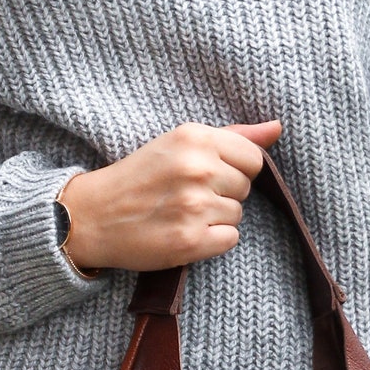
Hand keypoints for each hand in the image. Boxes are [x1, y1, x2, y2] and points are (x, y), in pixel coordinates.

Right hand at [58, 119, 281, 274]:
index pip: (254, 158)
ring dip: (215, 219)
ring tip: (181, 214)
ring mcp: (194, 207)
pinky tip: (184, 232)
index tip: (207, 175)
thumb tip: (277, 128)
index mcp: (194, 138)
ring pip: (237, 215)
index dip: (235, 170)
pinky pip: (230, 240)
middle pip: (245, 188)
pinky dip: (211, 242)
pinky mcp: (190, 241)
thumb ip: (232, 136)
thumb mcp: (178, 143)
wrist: (92, 216)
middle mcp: (197, 169)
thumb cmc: (139, 177)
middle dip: (223, 194)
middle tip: (185, 195)